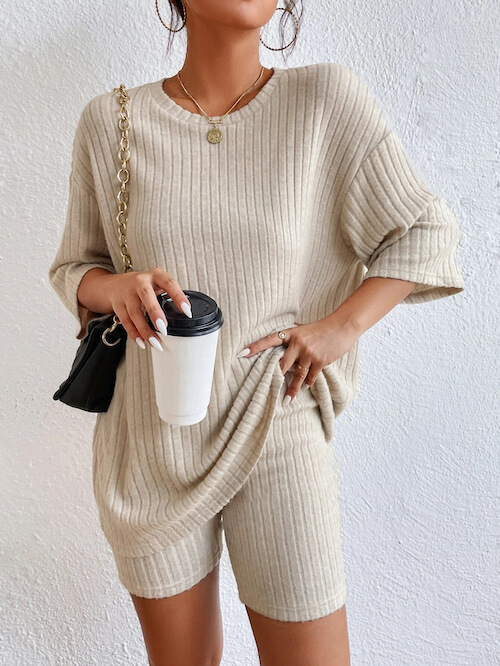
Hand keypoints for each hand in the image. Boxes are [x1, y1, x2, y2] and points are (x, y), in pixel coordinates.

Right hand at [105, 268, 191, 350]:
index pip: (169, 283)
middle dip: (155, 313)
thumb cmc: (142, 286)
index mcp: (155, 275)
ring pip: (135, 313)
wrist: (114, 285)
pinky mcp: (118, 305)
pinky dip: (134, 333)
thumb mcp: (157, 284)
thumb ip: (168, 296)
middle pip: (146, 296)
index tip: (187, 312)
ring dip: (145, 330)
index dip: (178, 297)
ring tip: (156, 343)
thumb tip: (183, 316)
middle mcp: (140, 282)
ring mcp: (127, 293)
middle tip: (164, 329)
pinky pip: (126, 321)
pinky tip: (142, 342)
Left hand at [236, 317, 360, 403]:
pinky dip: (308, 382)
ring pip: (297, 376)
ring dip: (292, 390)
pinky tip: (306, 385)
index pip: (268, 340)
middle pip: (281, 364)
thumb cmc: (323, 327)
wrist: (343, 326)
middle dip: (275, 377)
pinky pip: (311, 376)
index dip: (254, 347)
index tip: (241, 353)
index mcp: (291, 333)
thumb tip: (282, 341)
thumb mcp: (304, 328)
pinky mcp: (320, 361)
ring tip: (286, 401)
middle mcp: (298, 343)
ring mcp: (309, 353)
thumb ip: (293, 336)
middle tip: (264, 389)